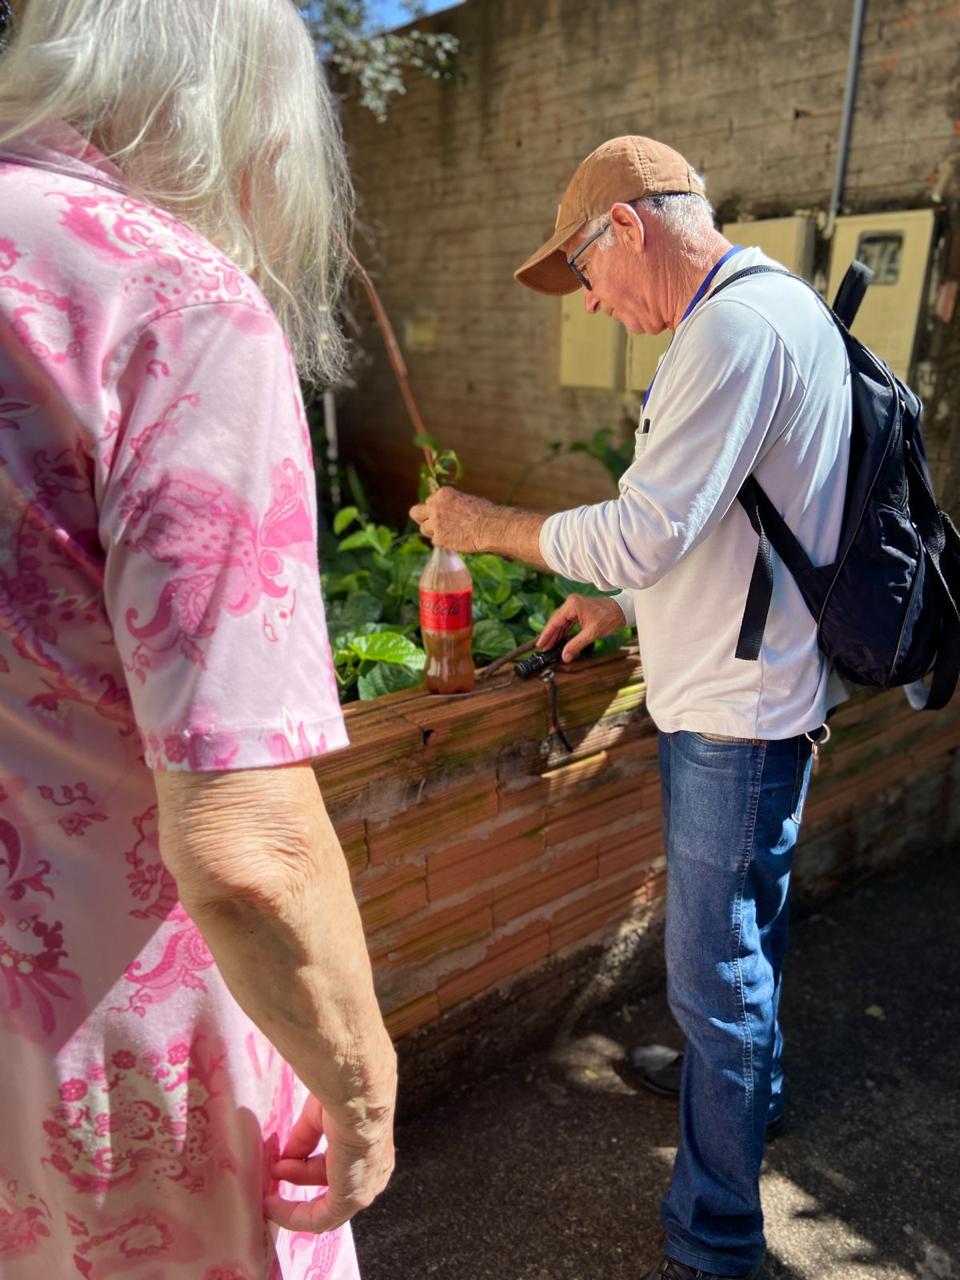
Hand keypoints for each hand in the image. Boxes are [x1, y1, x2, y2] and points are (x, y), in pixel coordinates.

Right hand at [265, 1078, 395, 1233]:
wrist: (355, 1094)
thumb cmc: (343, 1094)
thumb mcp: (319, 1117)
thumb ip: (305, 1139)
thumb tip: (287, 1158)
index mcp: (368, 1146)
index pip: (337, 1163)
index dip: (307, 1163)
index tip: (284, 1161)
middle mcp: (371, 1170)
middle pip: (329, 1181)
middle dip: (299, 1175)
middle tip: (274, 1168)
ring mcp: (364, 1186)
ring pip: (325, 1205)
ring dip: (293, 1198)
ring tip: (269, 1188)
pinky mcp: (352, 1199)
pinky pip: (320, 1219)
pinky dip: (293, 1216)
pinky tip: (272, 1206)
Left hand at [409, 486, 494, 552]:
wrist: (491, 527)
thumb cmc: (485, 513)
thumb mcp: (465, 500)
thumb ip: (450, 504)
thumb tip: (446, 512)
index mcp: (442, 494)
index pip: (429, 502)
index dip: (436, 510)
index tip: (445, 516)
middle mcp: (435, 506)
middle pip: (415, 513)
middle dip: (422, 519)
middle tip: (431, 525)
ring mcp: (435, 523)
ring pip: (424, 529)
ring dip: (433, 532)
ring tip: (450, 534)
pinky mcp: (438, 538)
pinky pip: (435, 541)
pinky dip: (443, 543)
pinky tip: (456, 540)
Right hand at [538, 594, 627, 662]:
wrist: (622, 610)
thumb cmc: (609, 618)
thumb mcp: (591, 633)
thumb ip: (576, 645)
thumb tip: (565, 656)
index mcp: (572, 605)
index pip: (555, 621)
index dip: (546, 634)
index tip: (540, 644)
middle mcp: (571, 603)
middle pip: (556, 621)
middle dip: (550, 636)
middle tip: (544, 648)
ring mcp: (575, 605)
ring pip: (561, 622)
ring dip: (557, 634)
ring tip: (550, 646)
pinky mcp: (579, 609)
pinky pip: (568, 621)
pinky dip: (564, 631)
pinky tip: (560, 640)